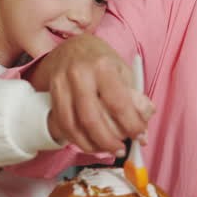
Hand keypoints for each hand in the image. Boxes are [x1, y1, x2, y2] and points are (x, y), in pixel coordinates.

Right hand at [33, 35, 153, 154]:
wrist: (73, 47)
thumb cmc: (101, 60)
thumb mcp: (123, 71)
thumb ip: (135, 99)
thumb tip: (144, 129)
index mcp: (103, 66)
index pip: (118, 103)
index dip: (131, 125)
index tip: (140, 136)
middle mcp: (80, 74)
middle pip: (92, 119)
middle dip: (109, 141)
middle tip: (122, 149)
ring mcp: (62, 83)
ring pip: (74, 125)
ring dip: (91, 144)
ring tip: (106, 149)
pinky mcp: (52, 92)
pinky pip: (62, 124)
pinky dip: (76, 138)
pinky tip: (89, 142)